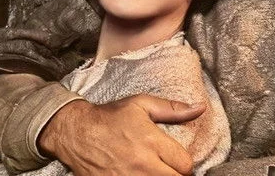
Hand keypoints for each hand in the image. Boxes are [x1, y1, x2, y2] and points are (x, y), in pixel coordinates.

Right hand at [38, 94, 205, 175]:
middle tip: (167, 168)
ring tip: (153, 172)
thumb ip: (172, 109)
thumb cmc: (109, 117)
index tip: (176, 161)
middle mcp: (142, 165)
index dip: (184, 164)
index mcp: (152, 142)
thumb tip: (199, 108)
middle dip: (175, 175)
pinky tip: (139, 175)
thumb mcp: (141, 105)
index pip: (185, 165)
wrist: (75, 132)